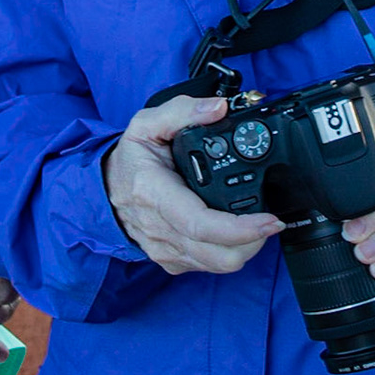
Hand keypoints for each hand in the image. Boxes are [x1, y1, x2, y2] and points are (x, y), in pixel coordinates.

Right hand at [104, 95, 284, 275]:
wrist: (104, 190)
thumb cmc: (129, 160)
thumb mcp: (146, 124)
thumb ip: (182, 110)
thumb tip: (219, 108)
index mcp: (153, 193)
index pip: (200, 223)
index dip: (241, 228)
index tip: (270, 219)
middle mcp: (160, 228)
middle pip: (219, 254)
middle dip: (255, 241)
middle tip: (270, 219)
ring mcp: (165, 249)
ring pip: (219, 265)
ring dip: (246, 248)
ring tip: (256, 224)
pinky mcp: (172, 261)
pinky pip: (209, 267)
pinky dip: (228, 252)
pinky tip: (232, 232)